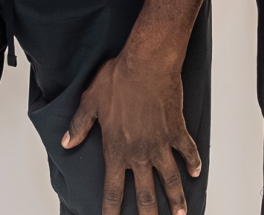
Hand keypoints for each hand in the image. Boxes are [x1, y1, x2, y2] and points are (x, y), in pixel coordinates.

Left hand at [63, 45, 199, 214]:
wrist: (147, 64)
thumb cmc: (117, 79)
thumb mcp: (90, 101)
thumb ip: (79, 125)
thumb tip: (67, 142)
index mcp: (116, 150)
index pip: (112, 191)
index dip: (111, 212)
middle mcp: (139, 154)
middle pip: (145, 195)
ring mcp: (160, 144)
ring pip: (170, 180)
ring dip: (176, 199)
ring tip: (180, 214)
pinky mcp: (176, 131)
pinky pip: (188, 152)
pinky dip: (194, 164)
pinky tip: (196, 174)